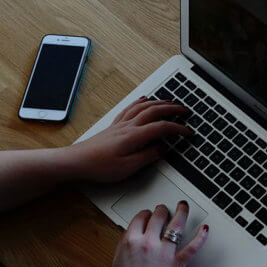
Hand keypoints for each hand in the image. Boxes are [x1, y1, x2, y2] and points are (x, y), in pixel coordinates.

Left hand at [65, 97, 191, 182]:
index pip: (162, 128)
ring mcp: (120, 124)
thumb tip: (162, 149)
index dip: (178, 129)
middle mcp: (128, 126)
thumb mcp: (128, 167)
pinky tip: (144, 99)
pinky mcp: (114, 126)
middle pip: (154, 111)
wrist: (77, 161)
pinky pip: (130, 108)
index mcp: (134, 136)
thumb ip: (148, 156)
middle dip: (172, 108)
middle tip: (185, 110)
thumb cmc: (100, 166)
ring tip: (171, 102)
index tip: (189, 132)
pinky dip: (140, 101)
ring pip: (143, 107)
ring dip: (159, 102)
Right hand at [112, 201, 207, 266]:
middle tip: (164, 210)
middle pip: (158, 216)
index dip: (146, 213)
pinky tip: (205, 228)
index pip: (141, 216)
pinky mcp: (177, 263)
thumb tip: (134, 230)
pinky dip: (200, 236)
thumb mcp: (118, 258)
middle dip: (162, 210)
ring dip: (181, 212)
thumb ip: (126, 242)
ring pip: (176, 224)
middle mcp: (148, 242)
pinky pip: (192, 247)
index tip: (149, 214)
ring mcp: (164, 252)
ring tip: (183, 206)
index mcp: (130, 240)